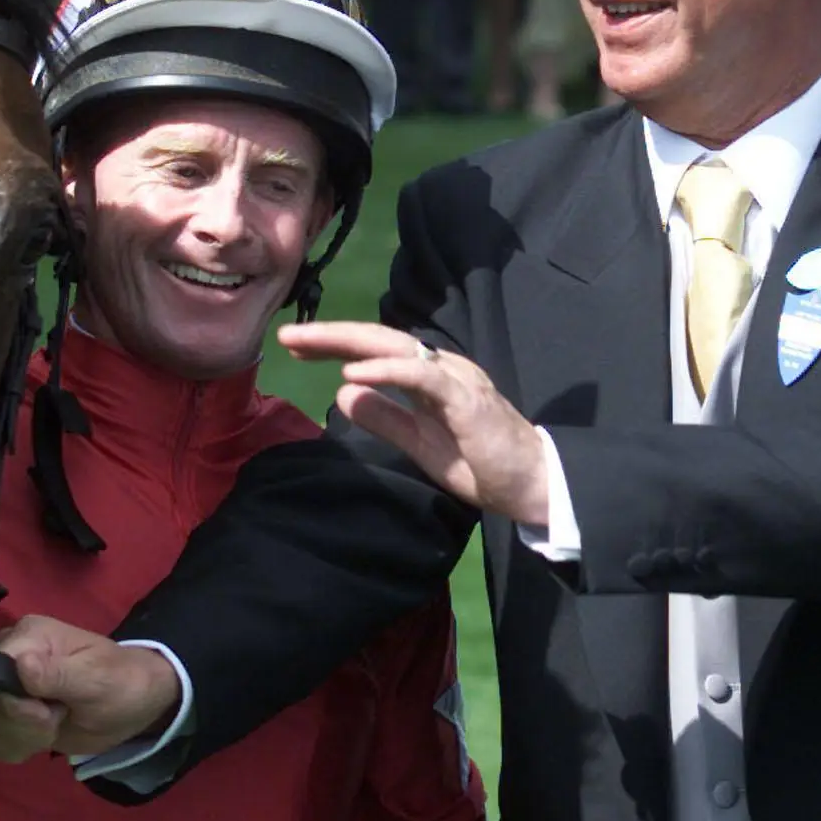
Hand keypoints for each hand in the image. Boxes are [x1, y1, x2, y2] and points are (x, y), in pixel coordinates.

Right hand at [0, 615, 181, 763]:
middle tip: (55, 719)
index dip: (12, 702)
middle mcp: (9, 657)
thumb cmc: (120, 681)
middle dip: (20, 724)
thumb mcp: (96, 678)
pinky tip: (41, 738)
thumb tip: (21, 663)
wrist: (133, 704)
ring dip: (20, 738)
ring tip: (53, 725)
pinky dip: (15, 747)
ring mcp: (5, 687)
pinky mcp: (7, 714)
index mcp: (28, 636)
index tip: (45, 713)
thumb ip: (57, 674)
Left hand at [279, 321, 549, 524]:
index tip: (295, 347)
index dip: (335, 345)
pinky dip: (386, 370)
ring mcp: (455, 378)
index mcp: (430, 376)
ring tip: (308, 342)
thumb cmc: (481, 464)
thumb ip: (386, 417)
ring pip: (396, 347)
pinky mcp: (466, 398)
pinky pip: (422, 376)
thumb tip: (345, 391)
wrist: (532, 485)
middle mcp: (441, 367)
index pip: (376, 351)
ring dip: (348, 341)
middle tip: (288, 335)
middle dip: (331, 334)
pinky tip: (353, 370)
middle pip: (379, 339)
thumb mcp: (419, 443)